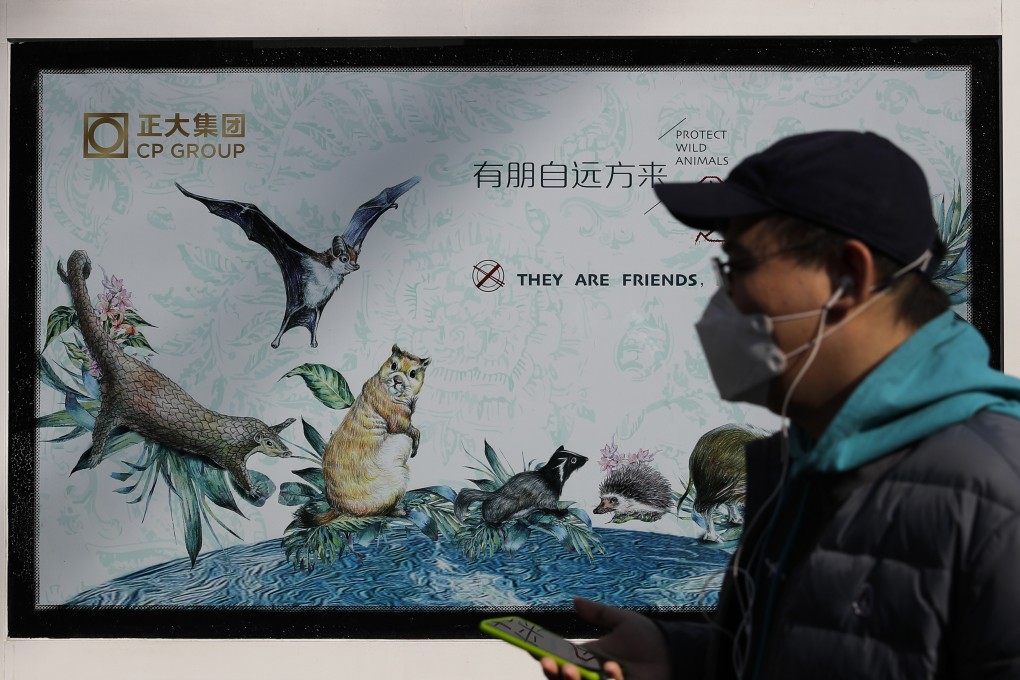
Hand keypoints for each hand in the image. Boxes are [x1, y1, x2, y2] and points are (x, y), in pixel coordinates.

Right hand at [539, 597, 669, 679]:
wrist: (674, 653)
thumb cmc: (648, 638)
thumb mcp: (622, 621)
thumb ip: (598, 613)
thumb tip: (575, 600)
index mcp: (589, 658)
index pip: (559, 660)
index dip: (543, 656)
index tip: (531, 647)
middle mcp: (593, 675)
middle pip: (562, 679)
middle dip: (552, 673)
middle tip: (548, 662)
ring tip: (570, 668)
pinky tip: (612, 670)